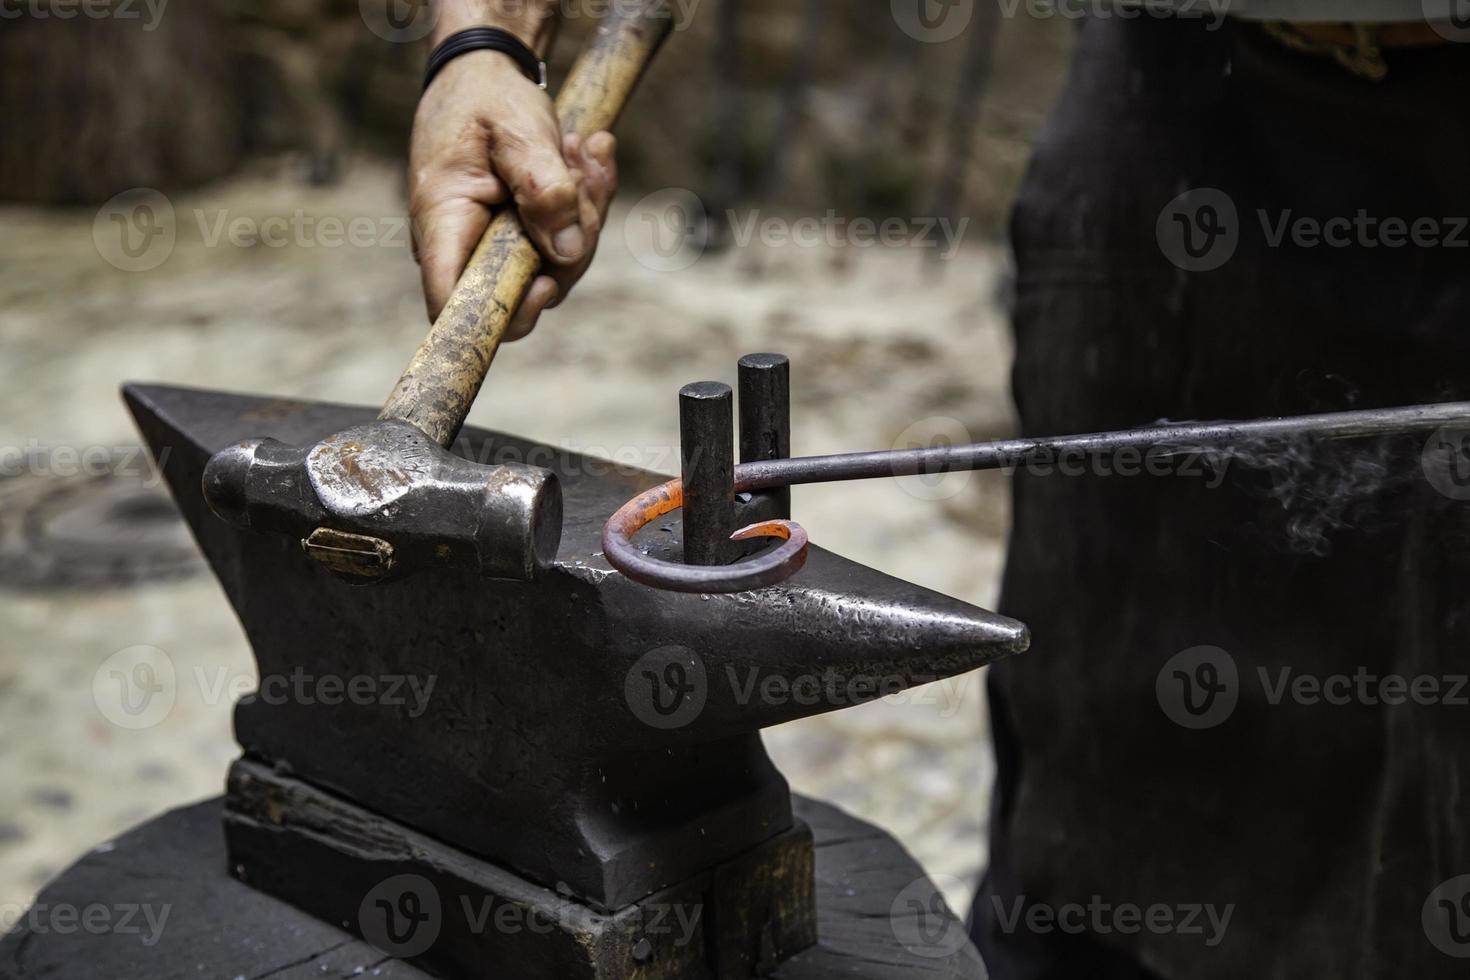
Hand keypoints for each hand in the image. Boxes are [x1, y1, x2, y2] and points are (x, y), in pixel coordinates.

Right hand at [409, 49, 618, 339]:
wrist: (482, 72)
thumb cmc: (487, 98)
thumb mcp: (519, 130)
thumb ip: (544, 188)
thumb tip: (566, 251)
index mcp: (443, 222)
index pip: (454, 305)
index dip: (499, 315)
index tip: (546, 284)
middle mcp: (462, 245)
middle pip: (524, 291)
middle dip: (571, 241)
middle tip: (581, 171)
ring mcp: (492, 246)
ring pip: (553, 268)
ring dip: (585, 215)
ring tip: (582, 153)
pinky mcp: (519, 239)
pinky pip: (562, 245)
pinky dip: (584, 206)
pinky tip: (588, 159)